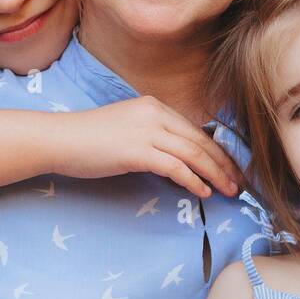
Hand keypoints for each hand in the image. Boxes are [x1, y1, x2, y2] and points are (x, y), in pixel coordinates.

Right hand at [54, 97, 245, 199]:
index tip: (231, 168)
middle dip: (224, 164)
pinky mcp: (137, 151)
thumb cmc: (88, 139)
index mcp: (154, 107)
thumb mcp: (127, 129)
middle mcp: (155, 114)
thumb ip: (153, 137)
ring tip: (229, 191)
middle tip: (240, 183)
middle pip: (201, 141)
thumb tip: (177, 160)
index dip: (218, 151)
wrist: (59, 139)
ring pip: (194, 154)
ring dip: (216, 174)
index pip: (195, 130)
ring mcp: (146, 131)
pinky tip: (203, 192)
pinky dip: (193, 180)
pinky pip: (175, 167)